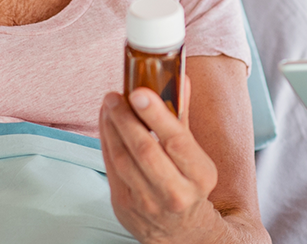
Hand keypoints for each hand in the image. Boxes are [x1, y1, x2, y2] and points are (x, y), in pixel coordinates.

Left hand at [100, 88, 224, 242]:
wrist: (179, 231)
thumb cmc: (188, 185)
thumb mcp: (195, 155)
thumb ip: (183, 116)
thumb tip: (179, 79)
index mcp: (200, 176)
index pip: (177, 141)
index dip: (156, 115)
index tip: (140, 92)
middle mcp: (175, 193)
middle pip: (145, 151)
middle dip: (126, 119)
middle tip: (116, 96)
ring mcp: (147, 202)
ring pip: (123, 159)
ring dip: (111, 127)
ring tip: (110, 104)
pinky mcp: (124, 205)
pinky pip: (111, 168)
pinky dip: (106, 141)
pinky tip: (106, 123)